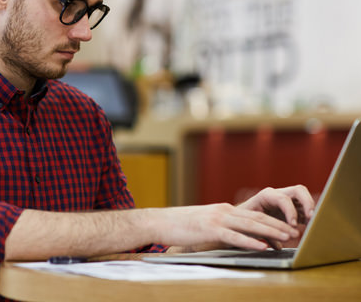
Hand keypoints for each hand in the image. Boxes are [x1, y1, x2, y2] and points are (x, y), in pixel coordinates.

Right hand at [152, 203, 300, 251]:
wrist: (159, 221)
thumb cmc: (179, 225)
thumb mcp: (204, 223)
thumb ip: (220, 226)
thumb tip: (233, 235)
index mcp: (223, 210)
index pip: (252, 215)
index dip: (272, 221)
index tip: (286, 228)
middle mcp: (223, 211)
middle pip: (256, 218)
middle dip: (278, 225)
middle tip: (295, 232)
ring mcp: (217, 219)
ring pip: (250, 225)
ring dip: (271, 231)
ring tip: (287, 237)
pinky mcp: (210, 229)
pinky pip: (234, 236)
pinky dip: (250, 241)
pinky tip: (262, 245)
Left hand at [237, 185, 314, 248]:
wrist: (242, 221)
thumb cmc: (244, 222)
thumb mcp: (251, 226)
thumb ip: (264, 233)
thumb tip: (278, 247)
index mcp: (266, 196)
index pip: (283, 198)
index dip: (290, 211)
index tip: (293, 225)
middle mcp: (278, 195)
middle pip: (299, 191)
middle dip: (307, 203)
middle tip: (311, 218)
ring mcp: (287, 202)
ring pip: (305, 199)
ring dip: (311, 210)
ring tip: (314, 224)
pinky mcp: (293, 210)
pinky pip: (306, 211)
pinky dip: (310, 218)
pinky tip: (311, 229)